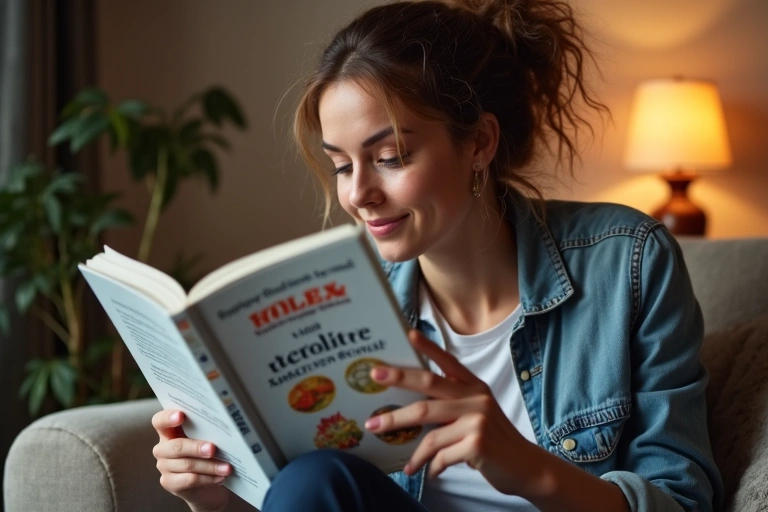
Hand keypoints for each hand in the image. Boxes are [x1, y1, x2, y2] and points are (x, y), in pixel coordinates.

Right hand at [151, 409, 230, 511]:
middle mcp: (163, 448)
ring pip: (187, 465)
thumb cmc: (207, 453)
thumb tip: (223, 427)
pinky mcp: (169, 483)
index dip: (168, 417)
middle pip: (176, 446)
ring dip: (210, 466)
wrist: (206, 484)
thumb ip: (207, 431)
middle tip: (213, 449)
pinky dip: (207, 479)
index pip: (160, 421)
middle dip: (196, 447)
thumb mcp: (206, 439)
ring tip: (226, 467)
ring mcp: (164, 466)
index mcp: (169, 432)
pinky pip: (189, 480)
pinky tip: (220, 477)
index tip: (181, 415)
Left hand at [364, 330, 537, 495]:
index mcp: (475, 387)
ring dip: (406, 442)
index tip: (408, 333)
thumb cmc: (494, 440)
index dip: (428, 347)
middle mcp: (476, 399)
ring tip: (385, 442)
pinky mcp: (476, 444)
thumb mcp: (477, 414)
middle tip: (374, 376)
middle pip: (428, 387)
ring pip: (428, 430)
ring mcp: (477, 421)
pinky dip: (429, 466)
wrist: (526, 467)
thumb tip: (409, 410)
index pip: (448, 363)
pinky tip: (426, 472)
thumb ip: (452, 406)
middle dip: (398, 380)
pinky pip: (440, 455)